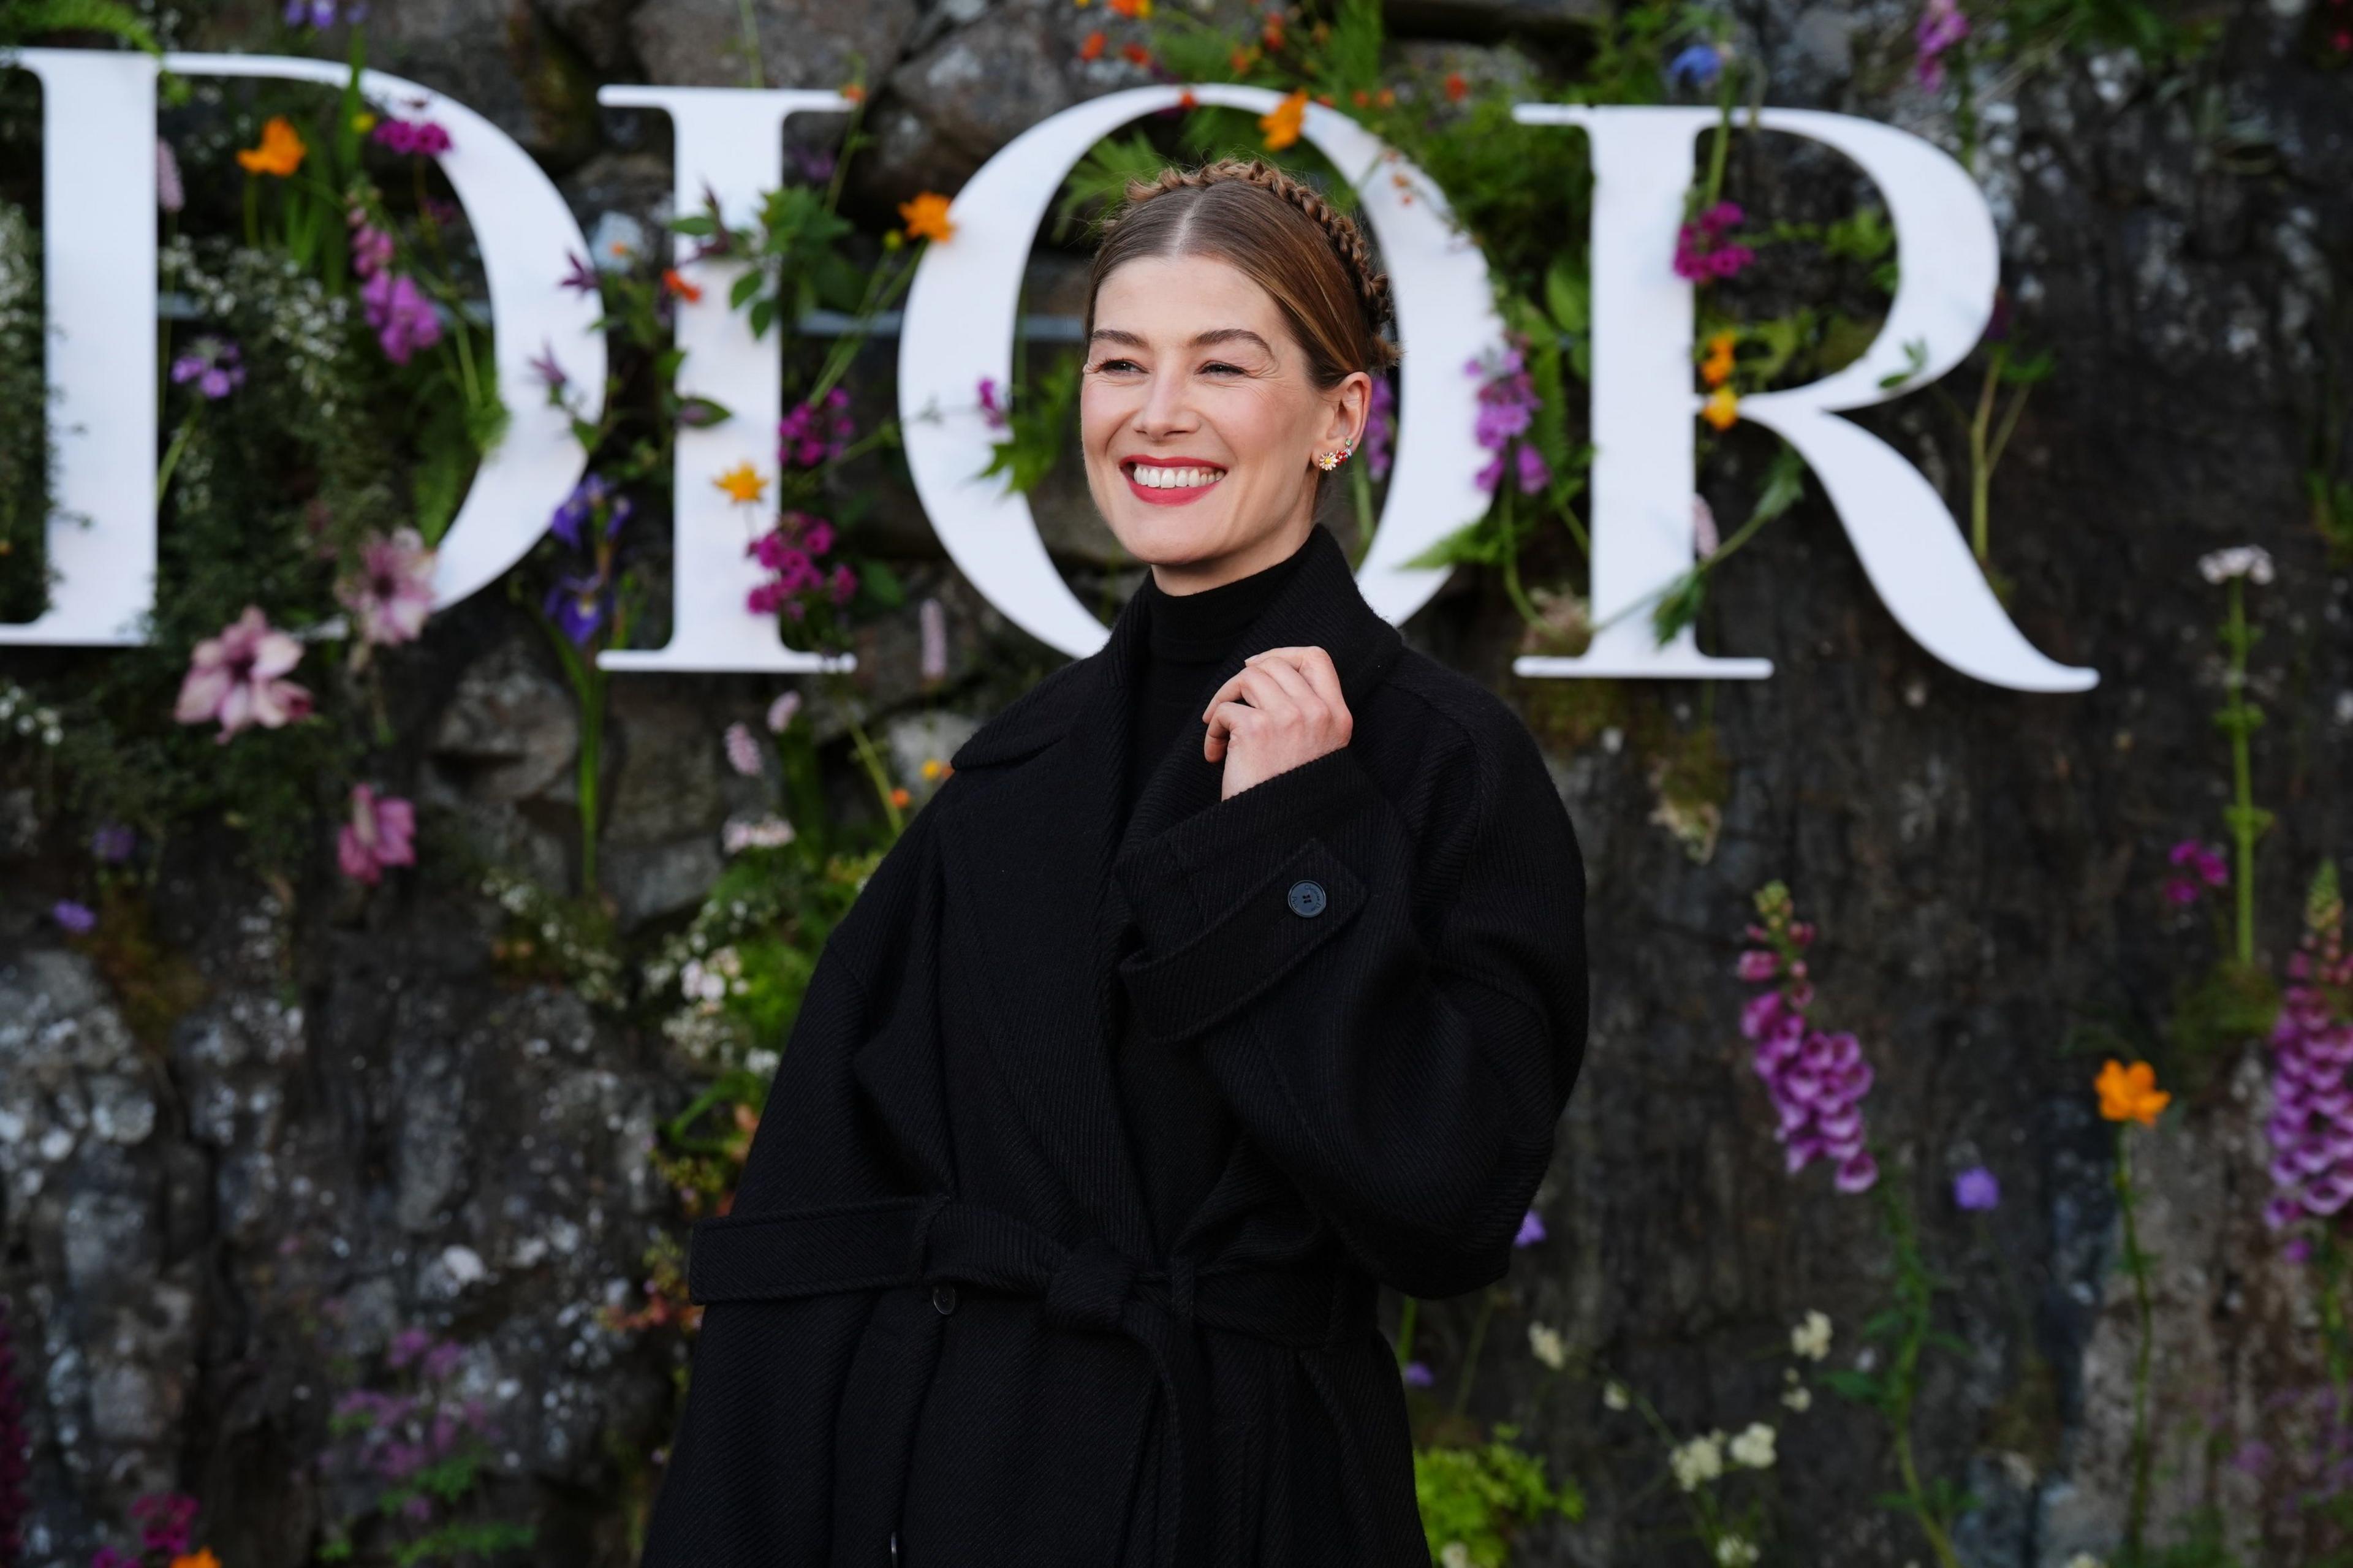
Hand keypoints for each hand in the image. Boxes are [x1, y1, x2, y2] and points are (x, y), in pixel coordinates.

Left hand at [1200, 645, 1353, 800]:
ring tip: (1219, 728)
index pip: (1317, 658)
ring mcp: (1288, 718)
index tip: (1258, 666)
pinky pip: (1225, 709)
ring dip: (1224, 699)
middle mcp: (1317, 713)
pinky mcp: (1257, 729)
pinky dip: (1212, 729)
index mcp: (1337, 717)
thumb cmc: (1290, 794)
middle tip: (1230, 702)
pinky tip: (1215, 754)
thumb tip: (1264, 671)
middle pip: (1275, 664)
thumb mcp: (1316, 749)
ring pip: (1248, 678)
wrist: (1280, 833)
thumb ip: (1305, 713)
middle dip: (1243, 678)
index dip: (1283, 654)